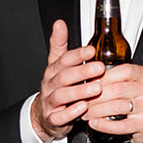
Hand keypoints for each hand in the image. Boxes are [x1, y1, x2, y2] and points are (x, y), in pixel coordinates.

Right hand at [30, 21, 105, 141]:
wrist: (43, 113)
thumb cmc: (56, 87)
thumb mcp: (57, 64)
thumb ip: (59, 44)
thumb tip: (59, 23)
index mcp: (53, 70)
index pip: (63, 59)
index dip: (77, 54)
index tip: (91, 50)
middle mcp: (50, 85)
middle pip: (64, 77)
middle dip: (82, 72)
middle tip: (99, 68)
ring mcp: (50, 102)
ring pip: (62, 96)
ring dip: (79, 92)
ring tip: (96, 88)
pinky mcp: (53, 118)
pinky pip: (60, 117)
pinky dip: (71, 112)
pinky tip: (83, 108)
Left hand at [82, 62, 142, 142]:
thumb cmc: (136, 101)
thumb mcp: (131, 85)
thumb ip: (115, 79)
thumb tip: (88, 78)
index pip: (124, 71)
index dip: (104, 76)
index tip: (88, 83)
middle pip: (118, 89)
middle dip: (95, 96)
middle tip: (82, 101)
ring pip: (116, 106)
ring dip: (96, 110)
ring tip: (86, 113)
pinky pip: (120, 125)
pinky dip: (104, 125)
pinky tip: (94, 123)